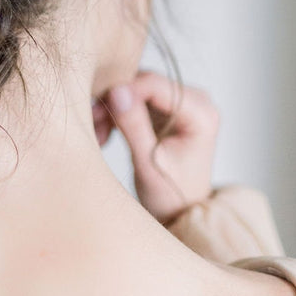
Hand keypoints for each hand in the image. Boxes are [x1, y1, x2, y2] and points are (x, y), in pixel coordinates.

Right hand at [91, 70, 220, 224]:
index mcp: (202, 113)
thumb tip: (116, 92)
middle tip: (92, 123)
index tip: (98, 107)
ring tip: (97, 133)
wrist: (179, 211)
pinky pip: (136, 98)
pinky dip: (118, 113)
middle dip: (116, 101)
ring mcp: (181, 102)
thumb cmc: (171, 194)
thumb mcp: (149, 162)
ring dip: (113, 108)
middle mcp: (195, 100)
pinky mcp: (166, 107)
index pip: (156, 85)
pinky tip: (105, 133)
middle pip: (146, 84)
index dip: (124, 91)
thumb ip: (134, 125)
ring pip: (136, 89)